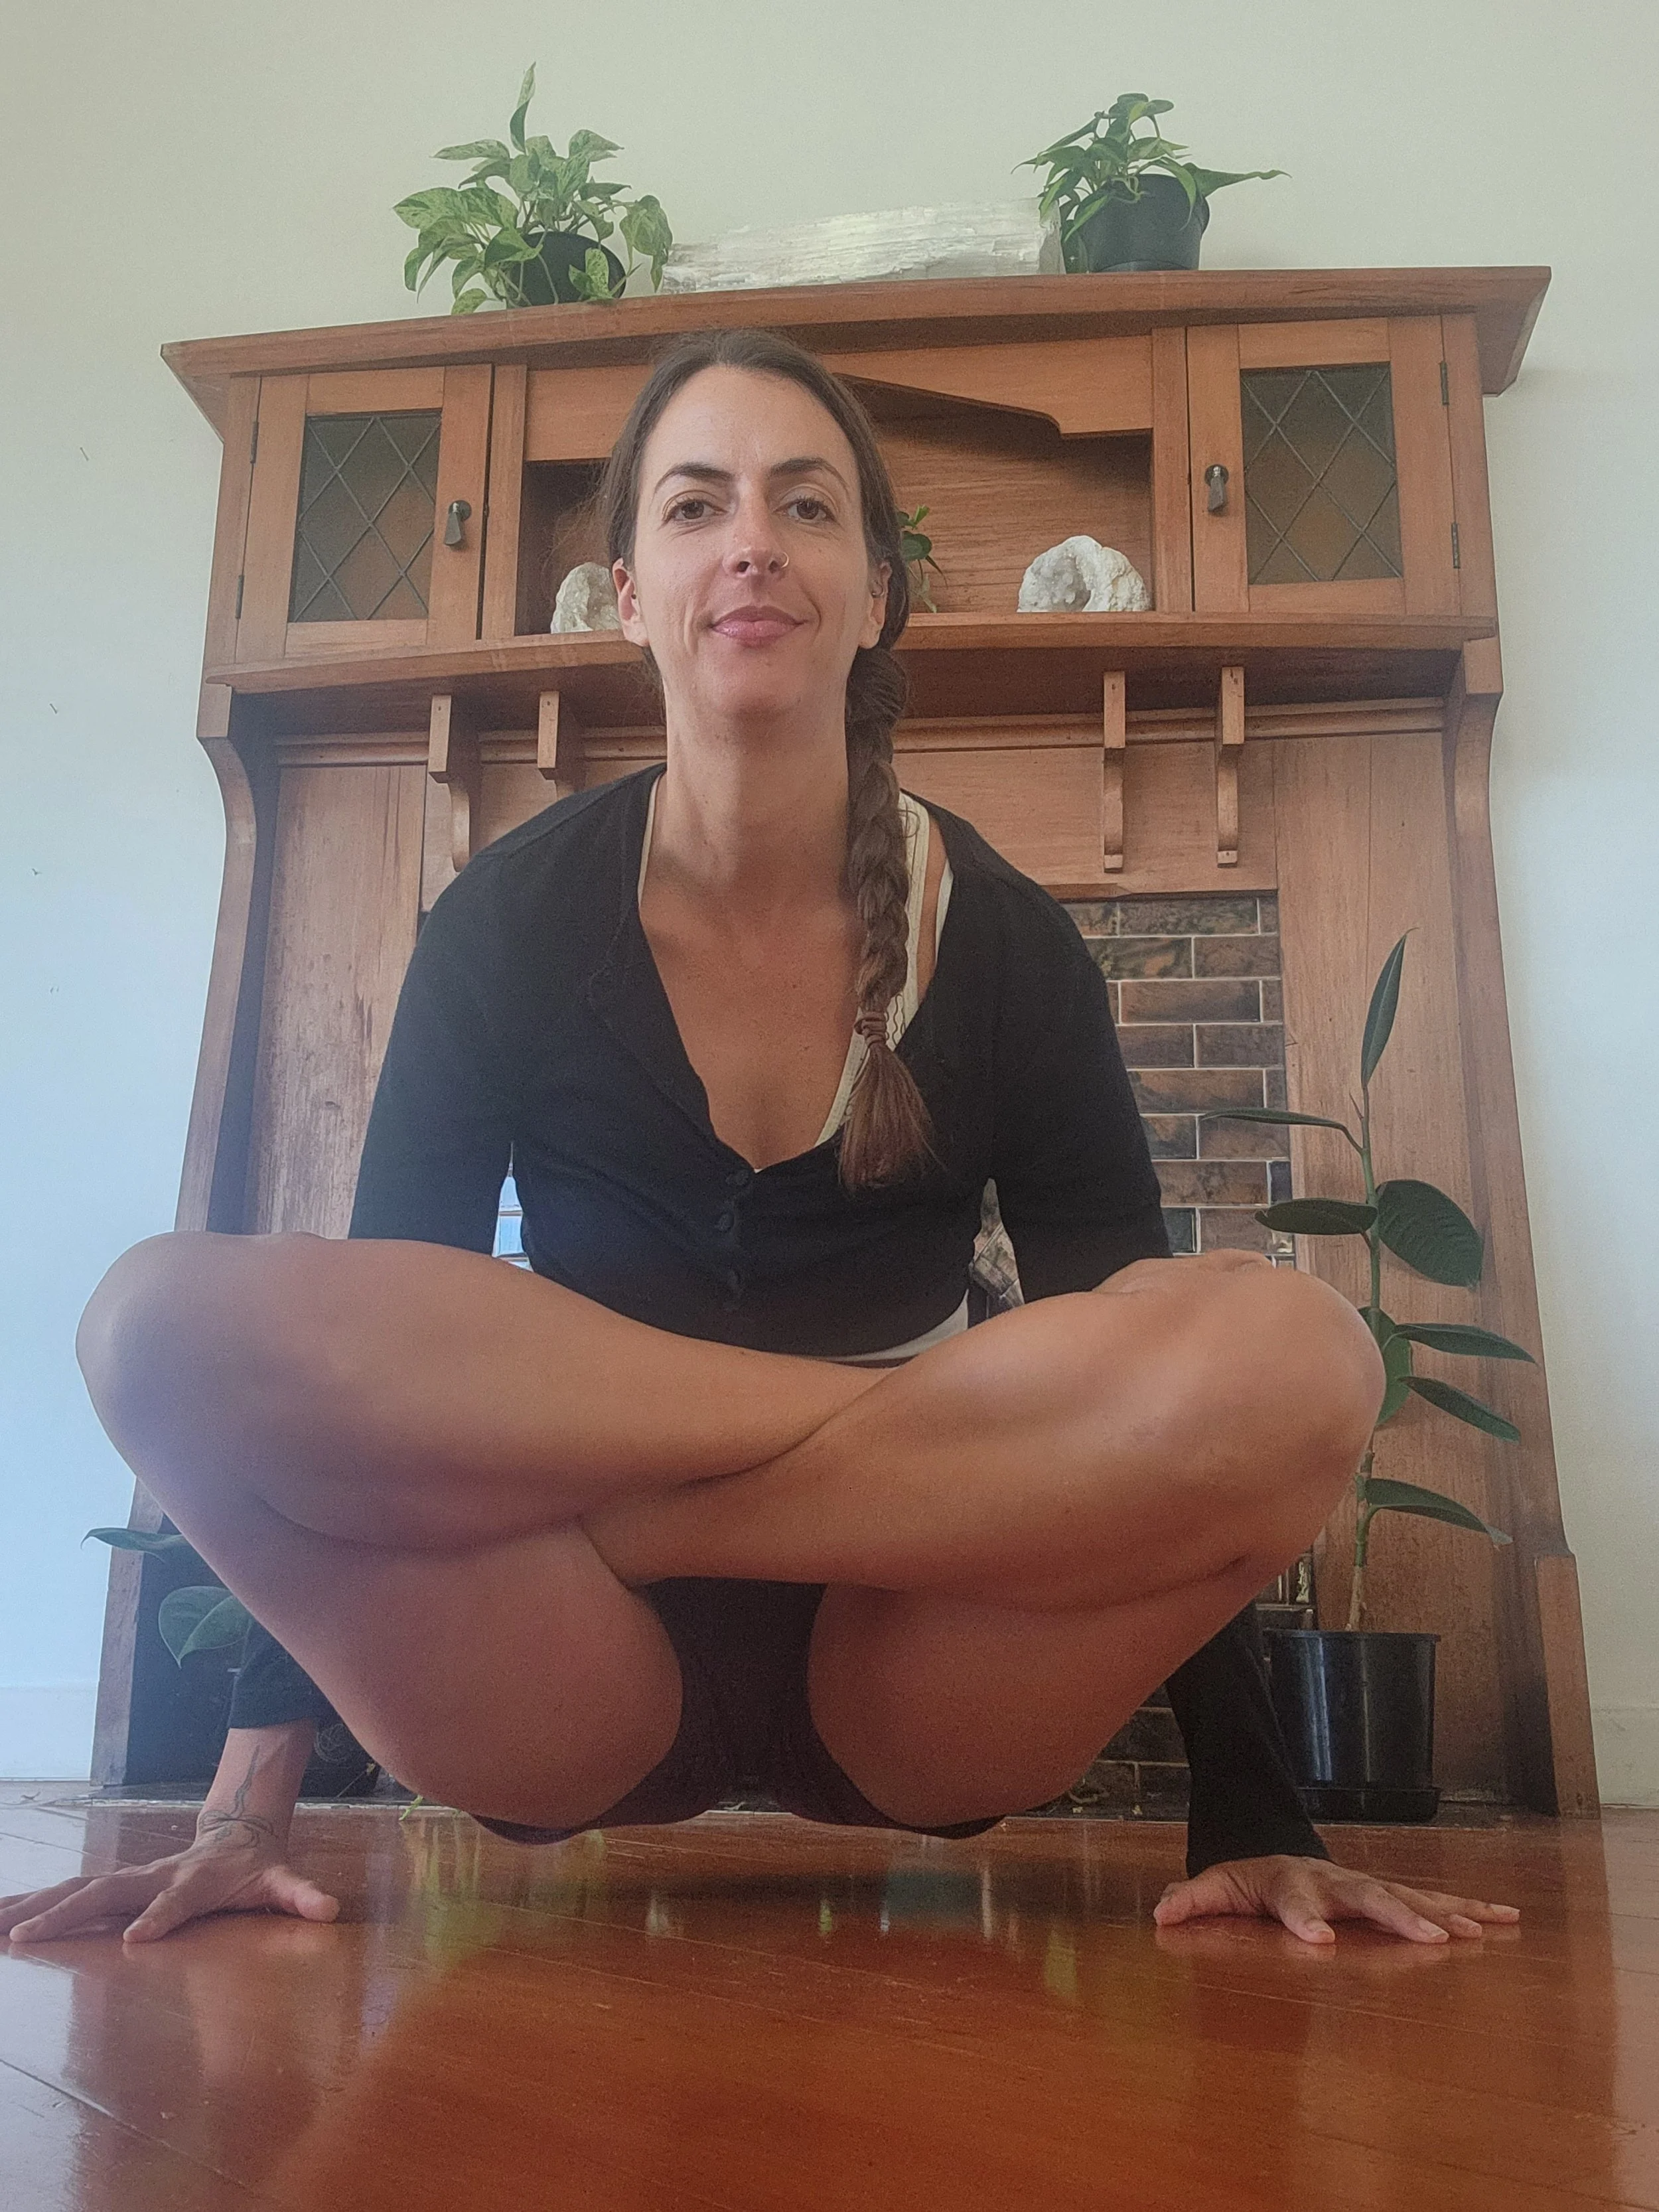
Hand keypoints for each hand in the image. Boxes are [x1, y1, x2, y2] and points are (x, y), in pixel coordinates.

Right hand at [1, 1828, 340, 1946]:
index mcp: (194, 1880)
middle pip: (105, 1891)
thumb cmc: (255, 1868)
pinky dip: (29, 1902)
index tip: (134, 1941)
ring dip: (33, 1905)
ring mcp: (129, 1878)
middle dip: (66, 1913)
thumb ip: (302, 1895)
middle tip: (24, 1936)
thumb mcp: (282, 1881)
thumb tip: (330, 1909)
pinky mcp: (112, 1885)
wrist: (235, 1832)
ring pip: (74, 1888)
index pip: (175, 1901)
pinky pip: (66, 1894)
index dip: (159, 1918)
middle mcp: (153, 1876)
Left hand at [1153, 1853, 1520, 1944]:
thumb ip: (1188, 1900)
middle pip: (1369, 1897)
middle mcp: (1335, 1882)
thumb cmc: (1246, 1879)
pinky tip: (1504, 1919)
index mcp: (1290, 1883)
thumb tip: (1159, 1912)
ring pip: (1410, 1895)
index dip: (1303, 1920)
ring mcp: (1366, 1886)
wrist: (1277, 1850)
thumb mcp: (1213, 1887)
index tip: (1318, 1942)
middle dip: (1400, 1917)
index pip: (1294, 1901)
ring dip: (1447, 1912)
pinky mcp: (1389, 1895)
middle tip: (1434, 1939)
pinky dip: (1468, 1908)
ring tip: (1484, 1929)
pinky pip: (1432, 1900)